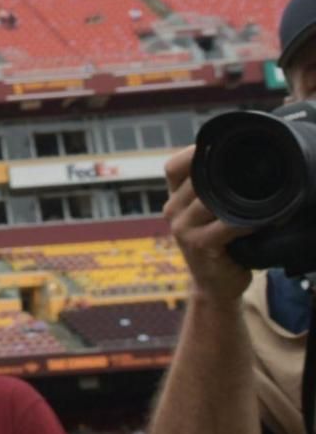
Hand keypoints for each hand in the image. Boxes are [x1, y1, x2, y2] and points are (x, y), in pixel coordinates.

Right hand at [163, 146, 248, 303]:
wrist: (214, 286)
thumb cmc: (219, 246)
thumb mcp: (209, 215)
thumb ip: (213, 193)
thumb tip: (242, 164)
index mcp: (174, 199)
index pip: (173, 167)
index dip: (192, 153)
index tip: (218, 147)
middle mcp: (172, 210)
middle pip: (195, 179)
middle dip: (224, 176)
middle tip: (254, 172)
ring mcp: (182, 228)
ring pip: (209, 200)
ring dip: (237, 200)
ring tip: (261, 199)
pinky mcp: (198, 244)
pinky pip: (224, 225)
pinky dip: (244, 222)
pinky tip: (257, 223)